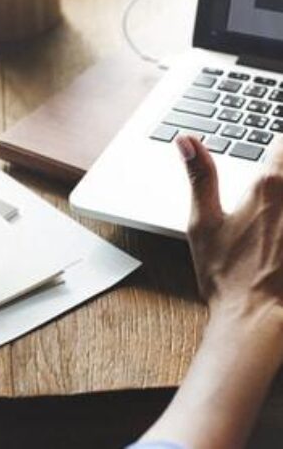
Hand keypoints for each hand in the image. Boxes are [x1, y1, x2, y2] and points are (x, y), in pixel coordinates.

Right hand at [177, 135, 282, 325]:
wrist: (257, 318)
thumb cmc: (226, 274)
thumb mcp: (202, 222)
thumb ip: (200, 175)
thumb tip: (186, 140)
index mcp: (269, 185)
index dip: (277, 147)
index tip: (272, 154)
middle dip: (282, 172)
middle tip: (266, 200)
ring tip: (273, 222)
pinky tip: (281, 237)